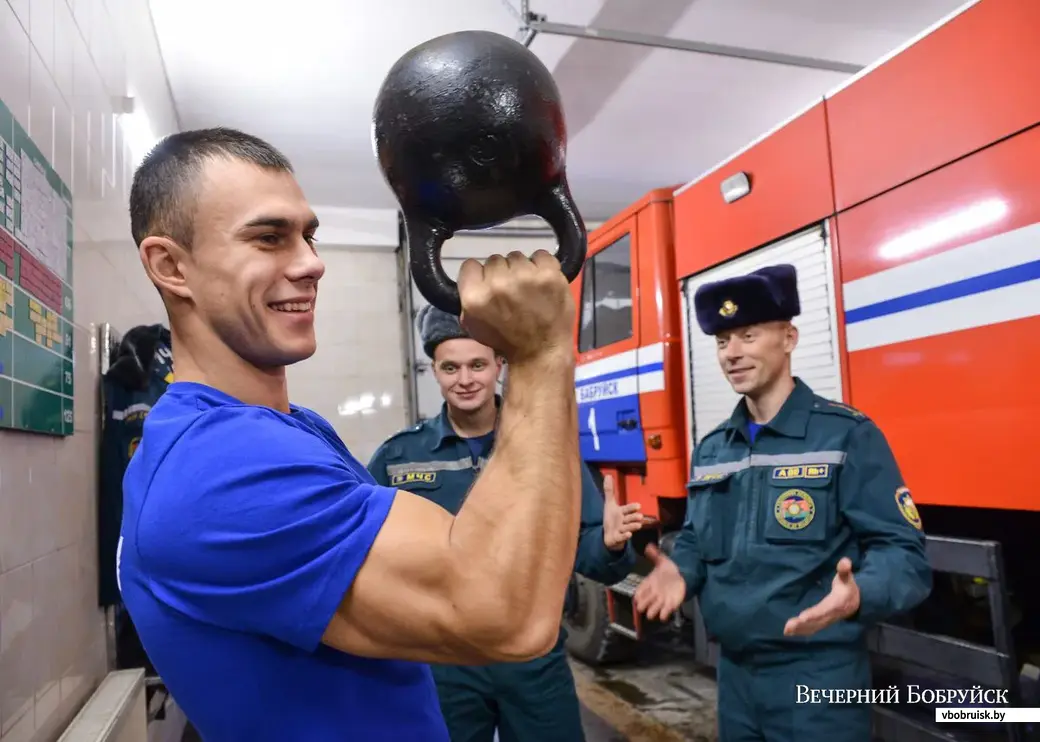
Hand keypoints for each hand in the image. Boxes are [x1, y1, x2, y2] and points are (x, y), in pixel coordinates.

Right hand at [457, 250, 575, 363]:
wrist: (541, 351)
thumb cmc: (507, 339)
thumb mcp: (474, 324)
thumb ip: (468, 297)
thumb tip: (472, 278)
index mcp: (475, 296)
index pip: (470, 265)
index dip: (480, 275)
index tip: (490, 285)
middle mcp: (498, 283)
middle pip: (495, 260)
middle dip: (502, 274)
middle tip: (512, 293)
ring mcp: (525, 277)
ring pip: (517, 257)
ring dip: (522, 270)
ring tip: (529, 290)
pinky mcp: (549, 274)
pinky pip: (541, 255)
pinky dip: (542, 266)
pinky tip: (542, 283)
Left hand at [602, 474, 642, 550]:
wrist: (610, 535)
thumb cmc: (612, 519)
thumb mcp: (609, 504)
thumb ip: (609, 491)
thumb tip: (608, 475)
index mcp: (622, 512)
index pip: (627, 509)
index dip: (632, 507)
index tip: (638, 506)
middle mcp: (624, 521)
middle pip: (630, 519)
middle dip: (634, 517)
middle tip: (640, 516)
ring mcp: (622, 530)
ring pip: (628, 528)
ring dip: (632, 526)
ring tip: (638, 525)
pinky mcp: (619, 538)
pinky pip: (622, 537)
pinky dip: (625, 536)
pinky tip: (628, 535)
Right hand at [632, 544, 686, 620]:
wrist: (683, 575)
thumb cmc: (670, 570)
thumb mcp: (662, 561)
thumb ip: (655, 555)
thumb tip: (648, 546)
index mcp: (649, 584)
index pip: (639, 592)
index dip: (638, 596)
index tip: (638, 597)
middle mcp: (653, 594)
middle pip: (642, 604)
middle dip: (642, 606)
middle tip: (644, 605)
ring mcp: (661, 601)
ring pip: (652, 611)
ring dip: (652, 612)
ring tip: (653, 611)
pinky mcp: (670, 606)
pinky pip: (664, 614)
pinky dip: (663, 615)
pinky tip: (664, 614)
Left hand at [783, 557, 860, 636]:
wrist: (856, 602)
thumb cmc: (848, 587)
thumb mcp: (847, 578)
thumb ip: (844, 570)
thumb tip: (845, 561)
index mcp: (836, 604)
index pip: (823, 610)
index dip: (814, 614)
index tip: (803, 617)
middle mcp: (831, 615)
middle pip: (816, 621)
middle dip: (802, 624)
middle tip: (788, 626)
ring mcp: (827, 620)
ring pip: (813, 627)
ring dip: (800, 630)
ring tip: (786, 631)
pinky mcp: (823, 622)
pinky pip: (812, 629)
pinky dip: (802, 631)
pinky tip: (790, 633)